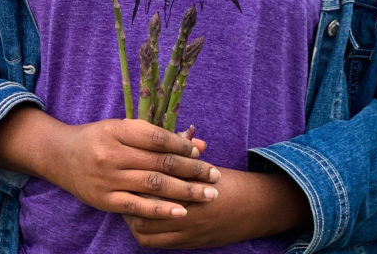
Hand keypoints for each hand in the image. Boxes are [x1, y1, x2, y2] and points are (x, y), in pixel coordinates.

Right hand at [44, 118, 220, 219]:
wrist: (60, 155)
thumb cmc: (96, 138)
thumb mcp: (122, 128)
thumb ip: (158, 135)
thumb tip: (198, 142)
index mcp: (116, 130)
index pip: (156, 138)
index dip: (181, 145)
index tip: (200, 152)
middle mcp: (111, 153)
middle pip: (160, 162)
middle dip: (193, 169)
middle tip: (215, 175)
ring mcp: (108, 178)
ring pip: (154, 184)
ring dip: (186, 191)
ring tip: (209, 194)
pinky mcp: (105, 200)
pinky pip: (138, 206)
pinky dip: (162, 210)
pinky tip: (182, 211)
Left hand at [122, 166, 311, 248]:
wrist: (254, 208)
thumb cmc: (226, 181)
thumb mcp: (202, 165)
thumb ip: (180, 152)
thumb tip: (161, 134)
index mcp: (189, 187)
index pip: (152, 183)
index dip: (136, 176)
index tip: (127, 167)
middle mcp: (187, 211)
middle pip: (145, 208)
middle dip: (130, 197)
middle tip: (122, 185)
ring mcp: (186, 231)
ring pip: (145, 229)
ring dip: (133, 217)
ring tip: (127, 203)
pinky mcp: (187, 243)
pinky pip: (155, 244)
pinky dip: (143, 233)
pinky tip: (140, 220)